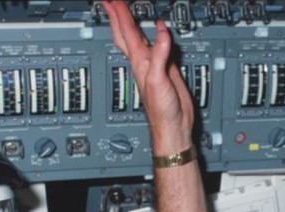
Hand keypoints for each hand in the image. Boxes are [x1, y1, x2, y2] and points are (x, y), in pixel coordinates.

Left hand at [102, 0, 194, 153]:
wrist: (173, 126)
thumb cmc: (161, 110)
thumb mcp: (157, 79)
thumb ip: (158, 54)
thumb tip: (160, 30)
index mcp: (139, 61)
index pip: (126, 31)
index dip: (119, 14)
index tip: (113, 0)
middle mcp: (143, 61)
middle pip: (126, 33)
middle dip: (117, 16)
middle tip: (111, 2)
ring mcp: (153, 65)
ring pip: (138, 39)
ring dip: (130, 25)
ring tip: (124, 12)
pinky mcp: (166, 69)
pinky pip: (157, 47)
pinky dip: (155, 36)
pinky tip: (157, 31)